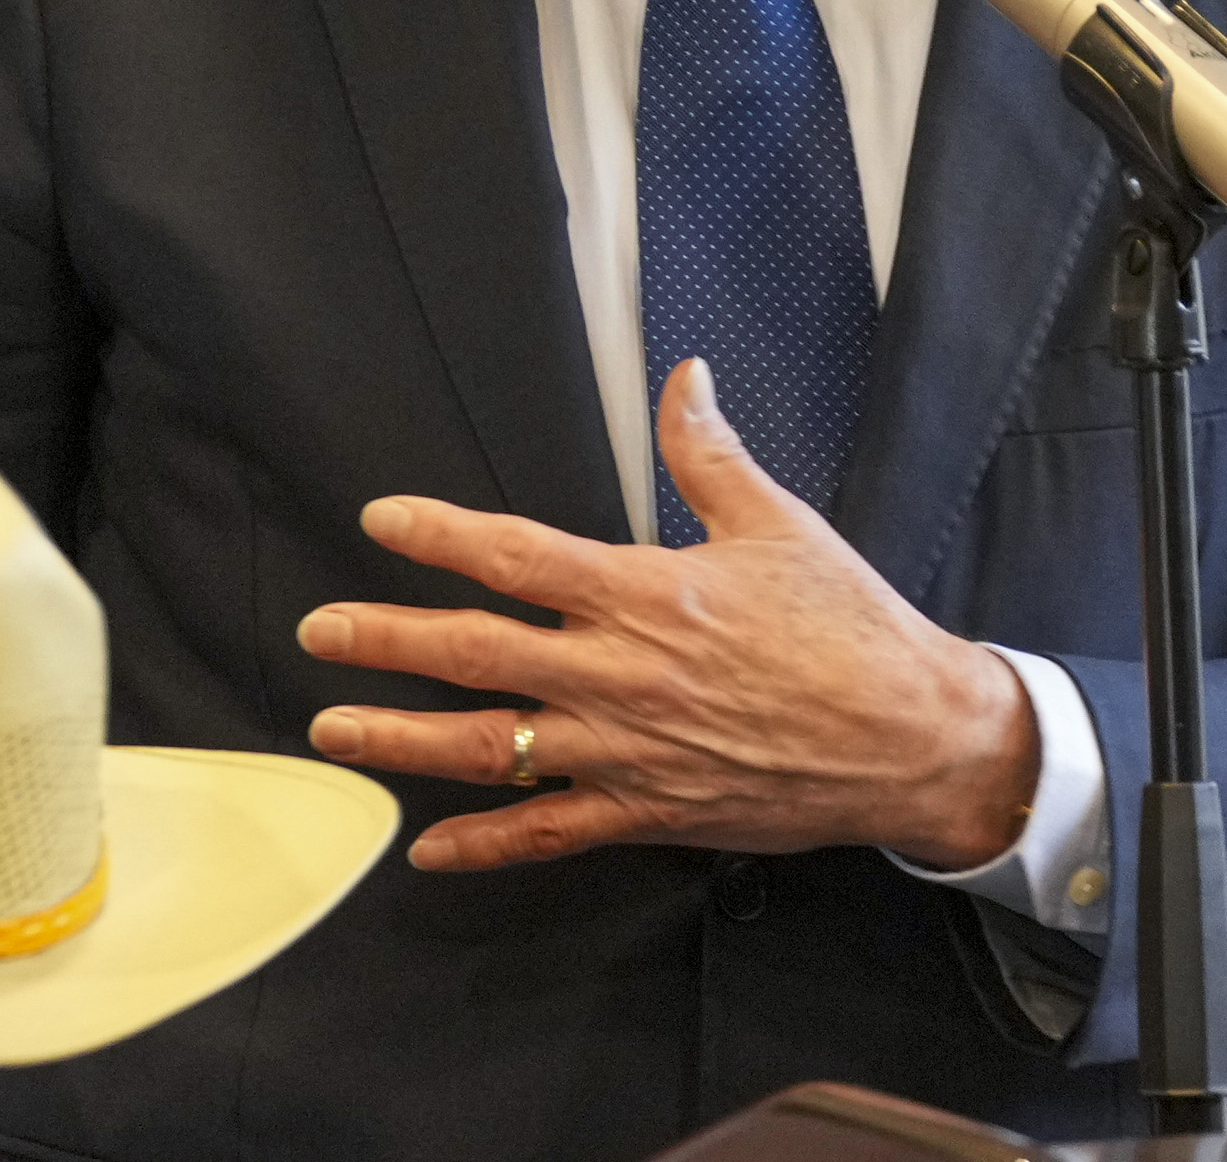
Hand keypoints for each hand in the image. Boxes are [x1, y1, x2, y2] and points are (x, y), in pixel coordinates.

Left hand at [300, 359, 1039, 872]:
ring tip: (333, 730)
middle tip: (316, 631)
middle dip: (387, 640)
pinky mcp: (649, 813)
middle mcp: (620, 674)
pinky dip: (484, 846)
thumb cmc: (848, 625)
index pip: (517, 557)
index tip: (382, 522)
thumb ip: (710, 453)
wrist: (909, 737)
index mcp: (646, 591)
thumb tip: (685, 376)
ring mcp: (627, 752)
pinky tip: (427, 850)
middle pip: (477, 653)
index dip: (441, 537)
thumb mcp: (779, 522)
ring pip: (492, 748)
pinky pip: (549, 835)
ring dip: (404, 740)